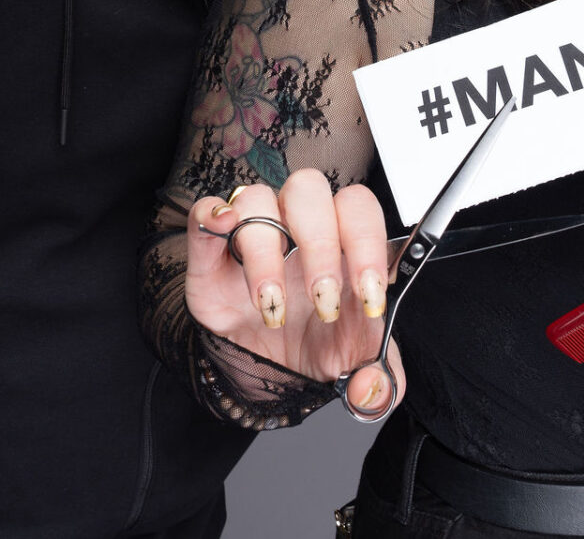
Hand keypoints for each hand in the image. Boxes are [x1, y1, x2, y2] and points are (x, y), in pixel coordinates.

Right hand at [185, 169, 405, 409]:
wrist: (267, 365)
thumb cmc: (316, 345)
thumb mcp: (354, 365)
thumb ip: (378, 380)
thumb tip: (372, 393)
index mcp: (343, 242)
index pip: (360, 209)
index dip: (368, 245)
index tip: (369, 296)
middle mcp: (300, 227)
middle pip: (310, 190)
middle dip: (320, 246)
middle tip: (323, 303)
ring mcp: (255, 234)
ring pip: (258, 199)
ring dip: (266, 251)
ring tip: (272, 304)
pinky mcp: (211, 253)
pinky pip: (206, 210)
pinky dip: (211, 215)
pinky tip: (224, 230)